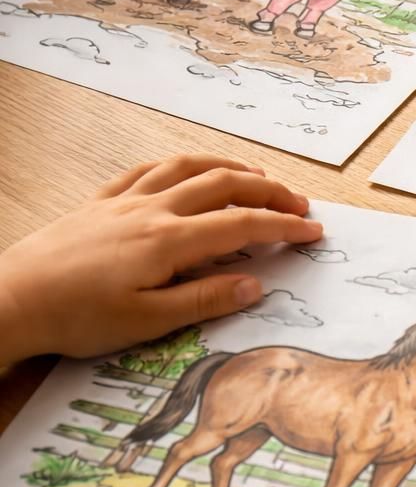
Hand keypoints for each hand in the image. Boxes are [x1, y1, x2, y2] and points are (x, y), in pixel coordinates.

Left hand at [0, 155, 322, 362]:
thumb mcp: (146, 322)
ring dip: (229, 167)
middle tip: (299, 204)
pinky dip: (178, 165)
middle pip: (224, 185)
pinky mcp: (99, 202)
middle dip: (269, 191)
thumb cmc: (75, 318)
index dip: (284, 225)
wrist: (10, 301)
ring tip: (256, 177)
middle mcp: (152, 210)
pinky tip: (188, 171)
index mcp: (168, 241)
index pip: (242, 224)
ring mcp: (124, 201)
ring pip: (188, 167)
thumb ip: (204, 300)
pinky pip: (146, 170)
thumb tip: (255, 285)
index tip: (314, 230)